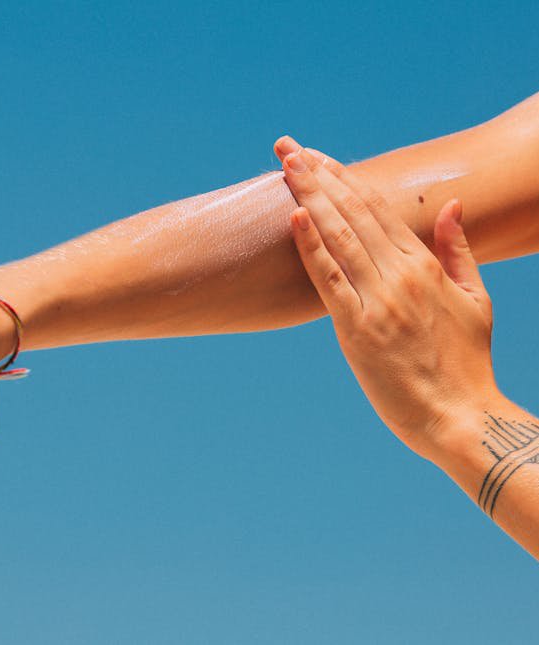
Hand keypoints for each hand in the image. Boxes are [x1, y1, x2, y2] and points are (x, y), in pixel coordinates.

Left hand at [273, 136, 497, 459]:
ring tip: (286, 164)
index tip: (318, 155)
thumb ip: (459, 250)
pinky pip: (329, 279)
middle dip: (319, 174)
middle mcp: (400, 275)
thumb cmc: (466, 362)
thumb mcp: (475, 298)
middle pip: (353, 211)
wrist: (461, 416)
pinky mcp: (357, 329)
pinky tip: (294, 216)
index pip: (378, 208)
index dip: (344, 177)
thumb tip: (452, 206)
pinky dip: (311, 246)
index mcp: (424, 265)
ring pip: (339, 235)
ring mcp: (378, 300)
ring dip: (311, 196)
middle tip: (288, 146)